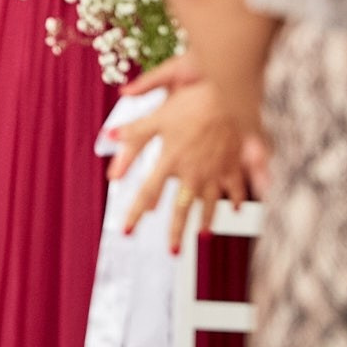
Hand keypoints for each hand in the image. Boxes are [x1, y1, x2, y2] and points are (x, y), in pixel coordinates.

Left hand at [106, 72, 252, 252]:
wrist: (231, 94)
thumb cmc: (192, 101)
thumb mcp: (157, 114)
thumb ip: (133, 130)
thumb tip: (107, 136)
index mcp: (170, 161)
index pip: (148, 193)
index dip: (136, 212)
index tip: (127, 232)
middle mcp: (194, 172)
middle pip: (182, 208)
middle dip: (176, 231)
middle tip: (173, 252)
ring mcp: (217, 170)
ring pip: (211, 202)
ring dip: (207, 221)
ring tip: (203, 237)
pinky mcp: (237, 163)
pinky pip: (237, 187)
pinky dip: (238, 199)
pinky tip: (239, 209)